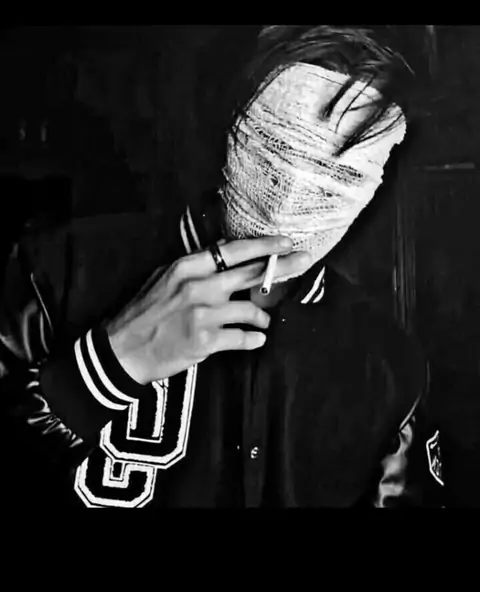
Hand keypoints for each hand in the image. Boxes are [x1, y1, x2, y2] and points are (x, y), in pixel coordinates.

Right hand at [105, 235, 308, 383]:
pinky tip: (256, 339)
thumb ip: (195, 264)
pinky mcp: (205, 340)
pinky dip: (253, 339)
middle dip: (283, 267)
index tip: (286, 241)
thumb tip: (225, 247)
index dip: (264, 246)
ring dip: (263, 317)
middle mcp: (198, 286)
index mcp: (188, 267)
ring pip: (251, 309)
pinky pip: (243, 337)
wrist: (123, 350)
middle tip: (305, 261)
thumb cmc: (144, 313)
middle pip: (251, 273)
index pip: (234, 251)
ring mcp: (203, 313)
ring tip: (263, 322)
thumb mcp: (164, 278)